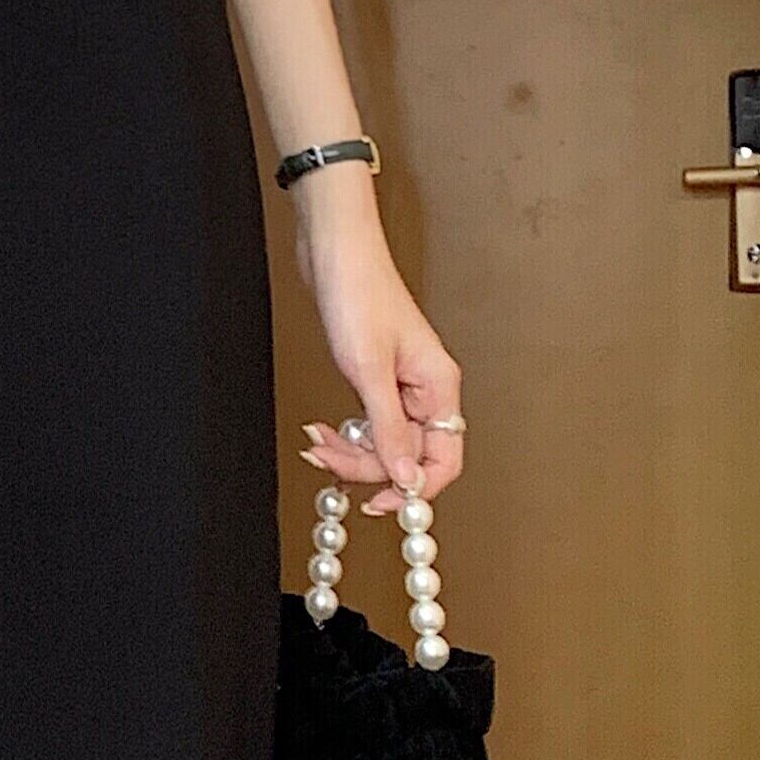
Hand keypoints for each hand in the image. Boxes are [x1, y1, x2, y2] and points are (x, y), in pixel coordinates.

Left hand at [292, 182, 463, 513]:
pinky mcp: (377, 380)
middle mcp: (426, 390)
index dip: (415, 488)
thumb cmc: (357, 296)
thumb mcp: (369, 370)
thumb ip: (390, 427)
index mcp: (439, 386)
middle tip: (326, 459)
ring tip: (316, 444)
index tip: (380, 504)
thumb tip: (407, 477)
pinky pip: (368, 425)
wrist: (335, 255)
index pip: (444, 459)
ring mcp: (401, 386)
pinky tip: (320, 432)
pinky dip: (344, 434)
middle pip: (408, 456)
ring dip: (349, 452)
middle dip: (366, 465)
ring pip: (384, 443)